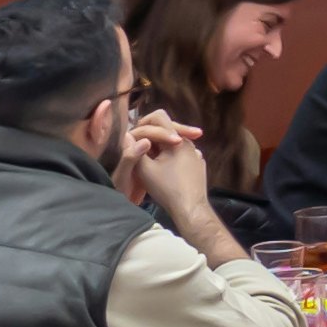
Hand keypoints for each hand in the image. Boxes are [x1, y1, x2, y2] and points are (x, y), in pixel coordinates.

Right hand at [117, 107, 217, 222]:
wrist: (191, 209)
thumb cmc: (166, 189)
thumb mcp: (145, 170)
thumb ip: (134, 151)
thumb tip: (128, 136)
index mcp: (176, 139)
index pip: (159, 118)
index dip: (143, 124)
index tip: (134, 137)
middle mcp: (189, 142)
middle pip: (169, 128)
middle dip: (153, 135)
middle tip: (140, 146)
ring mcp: (196, 154)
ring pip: (175, 142)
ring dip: (162, 146)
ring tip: (151, 159)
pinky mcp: (198, 165)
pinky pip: (182, 153)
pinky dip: (171, 155)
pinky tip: (165, 168)